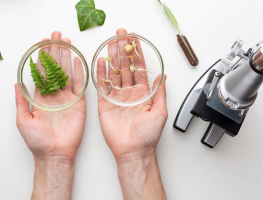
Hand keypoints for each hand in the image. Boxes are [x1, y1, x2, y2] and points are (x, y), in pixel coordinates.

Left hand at [15, 31, 85, 199]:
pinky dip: (80, 73)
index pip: (42, 73)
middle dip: (56, 52)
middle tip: (57, 36)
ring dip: (67, 57)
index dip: (42, 58)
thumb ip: (21, 101)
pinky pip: (80, 86)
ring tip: (67, 42)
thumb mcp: (23, 120)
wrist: (54, 154)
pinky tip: (78, 60)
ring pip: (68, 73)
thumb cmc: (37, 141)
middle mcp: (55, 95)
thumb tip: (15, 83)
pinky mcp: (79, 104)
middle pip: (56, 69)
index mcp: (41, 98)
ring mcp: (68, 99)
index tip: (42, 44)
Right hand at [97, 28, 167, 199]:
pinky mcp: (105, 104)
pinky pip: (102, 86)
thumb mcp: (160, 112)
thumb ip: (160, 92)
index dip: (137, 53)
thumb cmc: (148, 135)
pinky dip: (100, 74)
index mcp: (143, 93)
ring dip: (112, 58)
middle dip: (122, 50)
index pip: (139, 68)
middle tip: (119, 35)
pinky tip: (100, 62)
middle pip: (125, 67)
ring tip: (109, 43)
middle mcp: (129, 93)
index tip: (134, 40)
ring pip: (113, 73)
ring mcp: (116, 98)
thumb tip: (164, 75)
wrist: (134, 152)